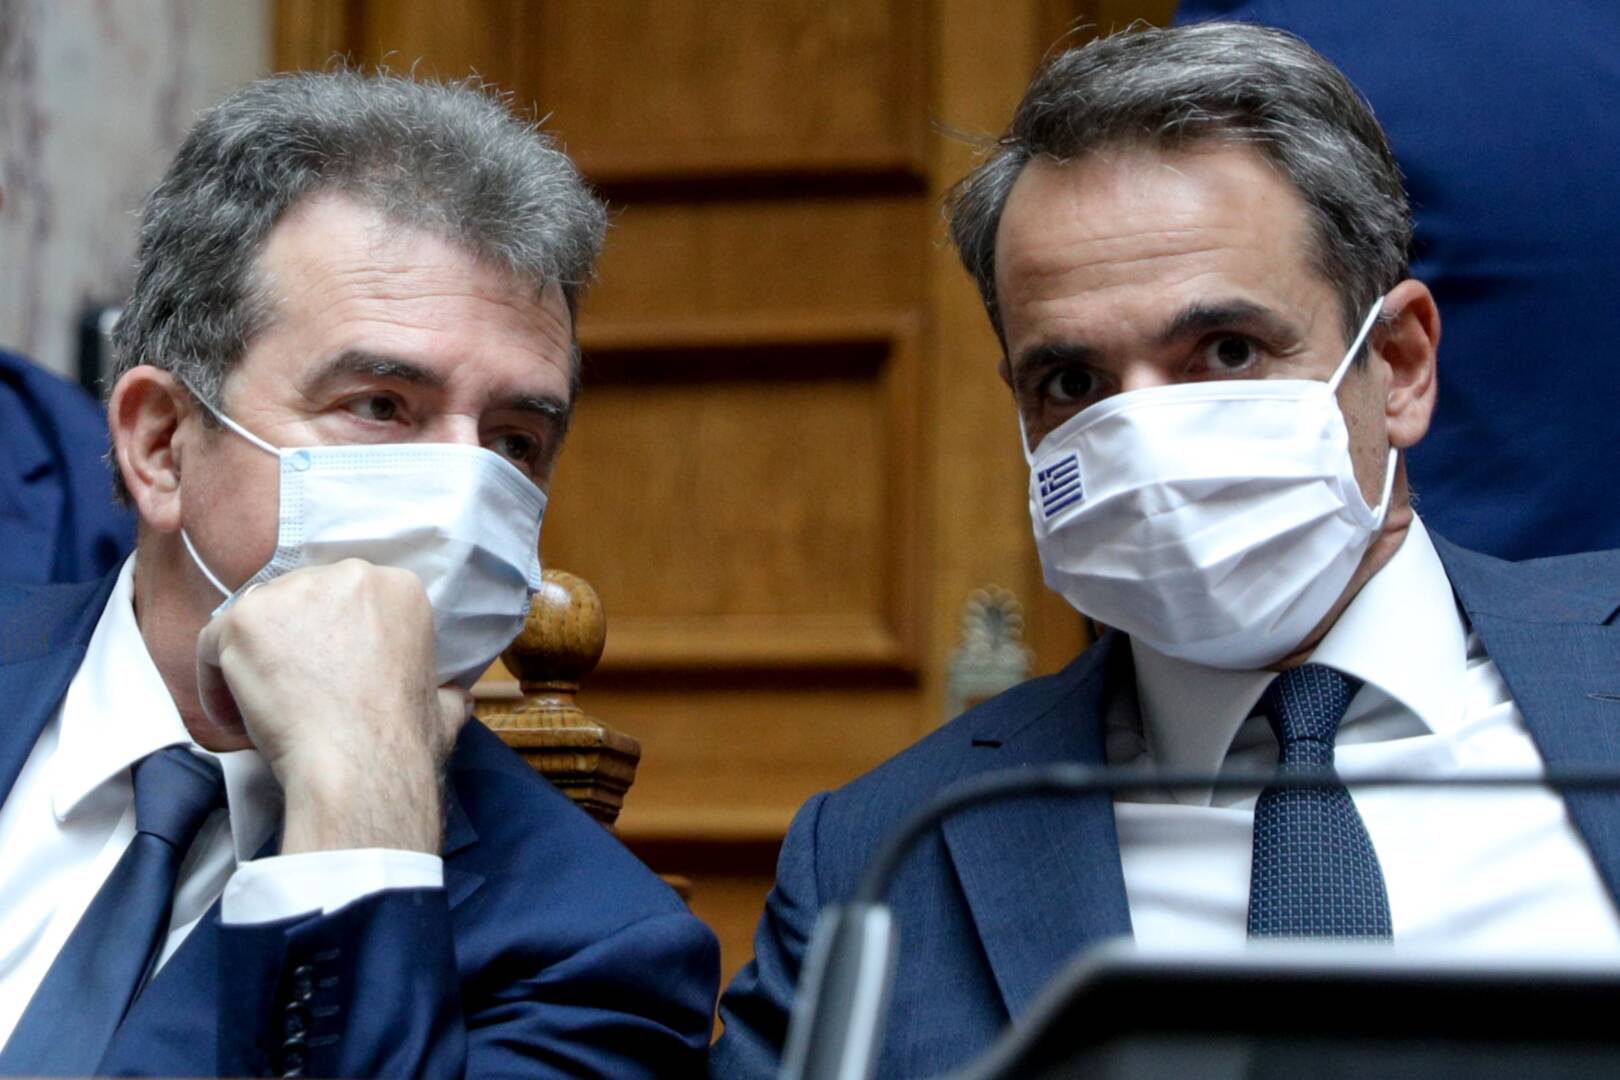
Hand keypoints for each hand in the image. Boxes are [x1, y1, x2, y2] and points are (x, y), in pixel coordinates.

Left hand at [194, 560, 471, 853]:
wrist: (360, 762)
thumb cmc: (404, 739)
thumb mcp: (444, 707)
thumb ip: (444, 692)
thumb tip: (454, 700)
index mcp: (399, 588)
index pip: (347, 598)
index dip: (333, 636)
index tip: (330, 675)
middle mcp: (347, 575)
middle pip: (300, 598)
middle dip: (292, 639)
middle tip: (292, 690)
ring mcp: (291, 593)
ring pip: (256, 618)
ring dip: (253, 657)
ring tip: (259, 705)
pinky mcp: (245, 619)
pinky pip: (213, 643)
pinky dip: (215, 680)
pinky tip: (233, 714)